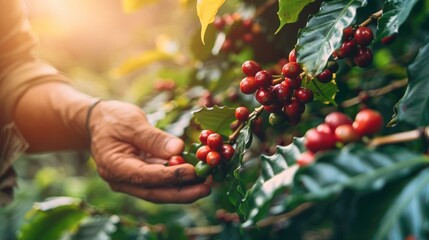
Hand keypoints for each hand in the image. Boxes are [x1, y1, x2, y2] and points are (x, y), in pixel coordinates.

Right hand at [88, 100, 210, 202]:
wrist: (97, 122)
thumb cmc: (112, 118)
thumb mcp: (131, 122)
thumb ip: (153, 138)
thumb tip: (178, 150)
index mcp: (114, 166)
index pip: (146, 176)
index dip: (171, 175)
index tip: (193, 171)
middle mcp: (121, 180)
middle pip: (155, 192)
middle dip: (182, 192)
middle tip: (206, 188)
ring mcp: (130, 181)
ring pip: (159, 190)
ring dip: (183, 189)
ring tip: (206, 184)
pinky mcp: (140, 176)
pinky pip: (160, 182)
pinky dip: (177, 180)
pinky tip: (196, 177)